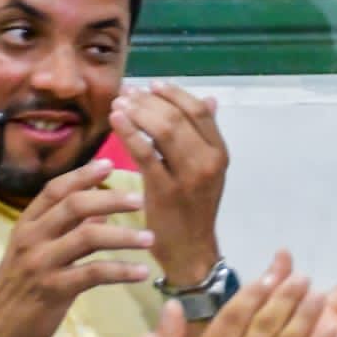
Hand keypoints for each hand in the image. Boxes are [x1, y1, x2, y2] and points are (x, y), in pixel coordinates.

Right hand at [0, 159, 151, 336]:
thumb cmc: (21, 291)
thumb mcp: (38, 254)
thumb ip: (67, 230)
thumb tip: (101, 210)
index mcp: (26, 225)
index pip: (55, 189)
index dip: (82, 175)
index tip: (110, 164)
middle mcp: (31, 238)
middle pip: (75, 206)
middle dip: (110, 199)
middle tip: (139, 200)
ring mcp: (41, 263)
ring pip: (88, 236)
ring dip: (124, 236)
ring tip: (150, 239)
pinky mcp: (54, 289)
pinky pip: (95, 273)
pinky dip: (122, 271)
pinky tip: (142, 273)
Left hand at [110, 82, 225, 286]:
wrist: (191, 250)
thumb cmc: (194, 209)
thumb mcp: (208, 171)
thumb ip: (205, 136)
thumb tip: (210, 100)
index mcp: (220, 154)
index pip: (200, 110)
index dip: (174, 93)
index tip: (151, 85)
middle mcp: (209, 162)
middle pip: (179, 116)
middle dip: (150, 99)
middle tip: (128, 92)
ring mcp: (189, 177)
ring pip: (163, 129)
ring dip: (138, 111)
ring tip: (119, 104)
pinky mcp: (165, 190)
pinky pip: (145, 152)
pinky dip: (129, 131)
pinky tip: (116, 120)